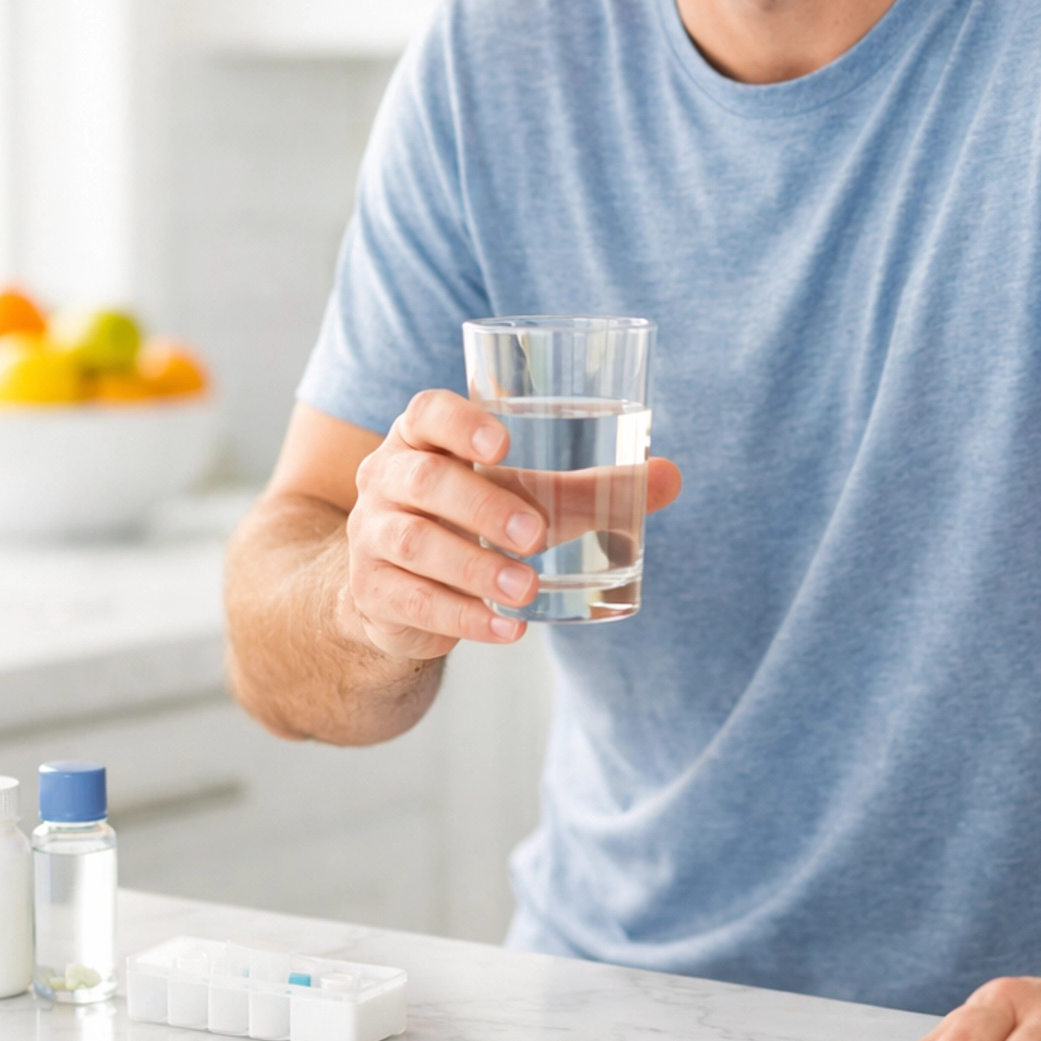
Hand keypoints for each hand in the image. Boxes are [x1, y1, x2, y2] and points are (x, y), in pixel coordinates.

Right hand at [343, 388, 681, 664]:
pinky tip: (506, 627)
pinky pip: (412, 601)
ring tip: (527, 588)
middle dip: (481, 505)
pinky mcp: (372, 590)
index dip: (460, 423)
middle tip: (537, 534)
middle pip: (423, 479)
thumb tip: (670, 476)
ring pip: (414, 544)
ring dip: (474, 567)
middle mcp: (385, 478)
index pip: (427, 413)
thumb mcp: (521, 495)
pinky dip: (463, 617)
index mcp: (421, 438)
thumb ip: (588, 487)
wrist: (397, 586)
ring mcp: (370, 535)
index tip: (504, 447)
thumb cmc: (470, 519)